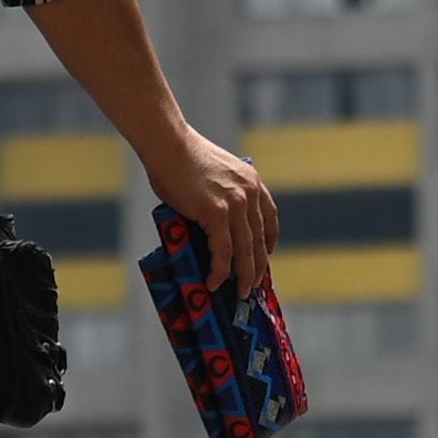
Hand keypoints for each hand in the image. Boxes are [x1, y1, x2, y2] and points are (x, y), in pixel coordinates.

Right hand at [145, 128, 275, 297]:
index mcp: (251, 181)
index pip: (269, 217)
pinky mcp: (217, 213)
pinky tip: (214, 281)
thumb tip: (214, 224)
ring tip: (239, 292)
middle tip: (253, 285)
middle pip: (259, 239)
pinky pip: (223, 251)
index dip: (269, 241)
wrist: (168, 144)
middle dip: (257, 267)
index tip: (266, 255)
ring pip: (245, 250)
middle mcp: (249, 193)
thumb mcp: (216, 173)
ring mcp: (235, 204)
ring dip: (243, 275)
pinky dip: (219, 270)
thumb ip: (223, 195)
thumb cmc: (182, 157)